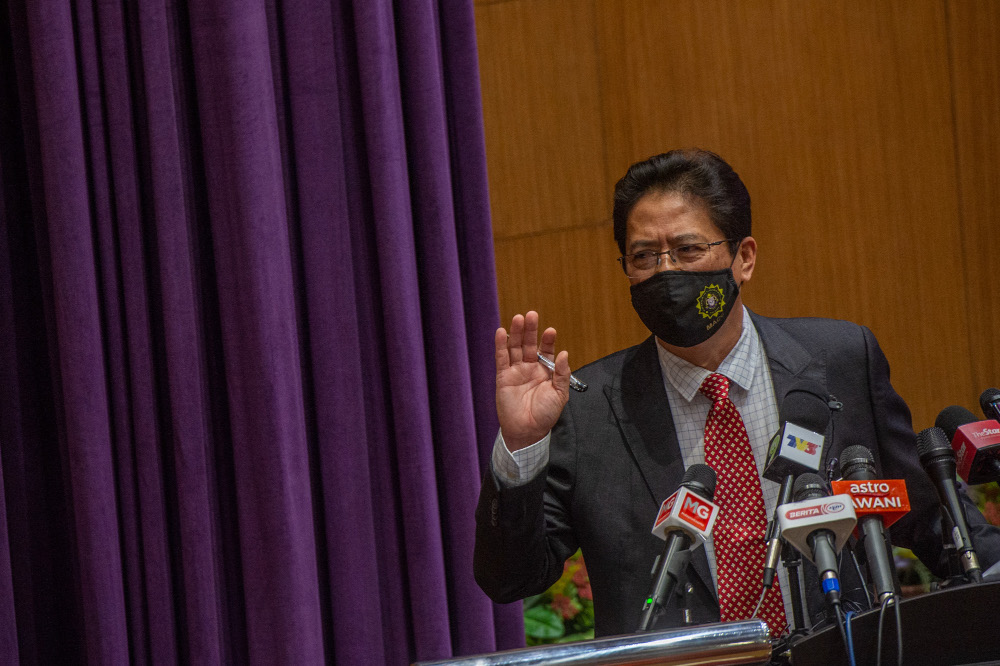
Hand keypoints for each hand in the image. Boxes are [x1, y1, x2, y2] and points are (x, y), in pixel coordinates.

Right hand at [495, 311, 571, 451]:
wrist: (528, 431)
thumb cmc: (545, 415)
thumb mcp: (560, 394)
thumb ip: (561, 374)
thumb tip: (563, 354)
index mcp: (545, 371)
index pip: (546, 350)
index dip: (548, 340)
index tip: (550, 331)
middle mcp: (530, 368)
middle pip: (529, 344)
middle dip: (530, 330)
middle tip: (532, 315)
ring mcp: (516, 371)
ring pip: (515, 348)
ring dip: (516, 333)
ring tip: (518, 318)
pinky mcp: (503, 377)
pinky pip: (501, 358)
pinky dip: (500, 345)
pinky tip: (501, 332)